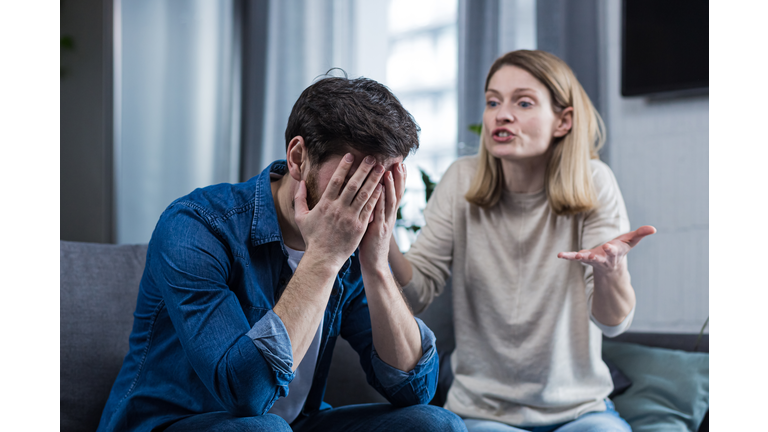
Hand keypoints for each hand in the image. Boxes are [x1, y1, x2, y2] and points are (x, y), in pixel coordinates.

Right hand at [294, 154, 384, 268]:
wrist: (323, 258)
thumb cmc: (312, 238)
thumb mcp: (301, 218)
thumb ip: (299, 199)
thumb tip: (300, 183)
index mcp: (325, 204)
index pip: (336, 181)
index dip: (343, 167)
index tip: (350, 156)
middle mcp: (339, 209)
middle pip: (353, 184)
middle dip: (363, 169)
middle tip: (371, 157)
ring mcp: (350, 217)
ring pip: (364, 194)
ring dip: (373, 179)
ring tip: (380, 168)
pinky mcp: (360, 226)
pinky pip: (370, 208)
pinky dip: (376, 197)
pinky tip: (382, 187)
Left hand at [359, 162, 406, 272]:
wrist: (374, 263)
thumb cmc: (371, 243)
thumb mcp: (374, 223)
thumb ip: (374, 210)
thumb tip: (370, 196)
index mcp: (388, 214)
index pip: (396, 193)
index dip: (399, 179)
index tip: (400, 164)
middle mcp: (390, 216)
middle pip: (397, 194)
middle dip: (399, 178)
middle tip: (400, 162)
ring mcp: (385, 223)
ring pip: (389, 201)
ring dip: (390, 186)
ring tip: (389, 171)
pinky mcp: (378, 229)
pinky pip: (379, 211)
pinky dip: (380, 200)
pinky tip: (378, 190)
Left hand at [557, 225, 656, 274]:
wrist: (610, 265)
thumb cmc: (621, 249)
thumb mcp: (631, 241)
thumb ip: (641, 234)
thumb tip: (653, 228)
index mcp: (615, 253)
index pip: (615, 251)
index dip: (612, 249)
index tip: (609, 246)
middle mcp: (604, 258)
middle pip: (601, 258)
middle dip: (597, 256)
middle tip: (592, 256)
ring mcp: (592, 260)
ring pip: (586, 260)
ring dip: (581, 258)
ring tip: (574, 257)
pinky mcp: (583, 258)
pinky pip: (574, 257)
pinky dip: (567, 256)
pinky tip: (559, 255)